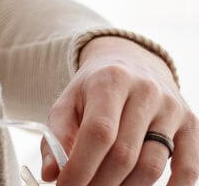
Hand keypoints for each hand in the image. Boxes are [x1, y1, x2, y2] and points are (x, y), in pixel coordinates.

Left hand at [43, 36, 196, 185]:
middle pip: (124, 154)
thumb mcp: (69, 100)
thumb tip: (51, 173)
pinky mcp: (191, 125)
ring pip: (151, 166)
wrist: (132, 63)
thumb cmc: (95, 88)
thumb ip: (57, 134)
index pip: (98, 132)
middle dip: (100, 182)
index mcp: (111, 81)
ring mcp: (172, 109)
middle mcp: (146, 92)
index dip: (81, 166)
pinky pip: (188, 169)